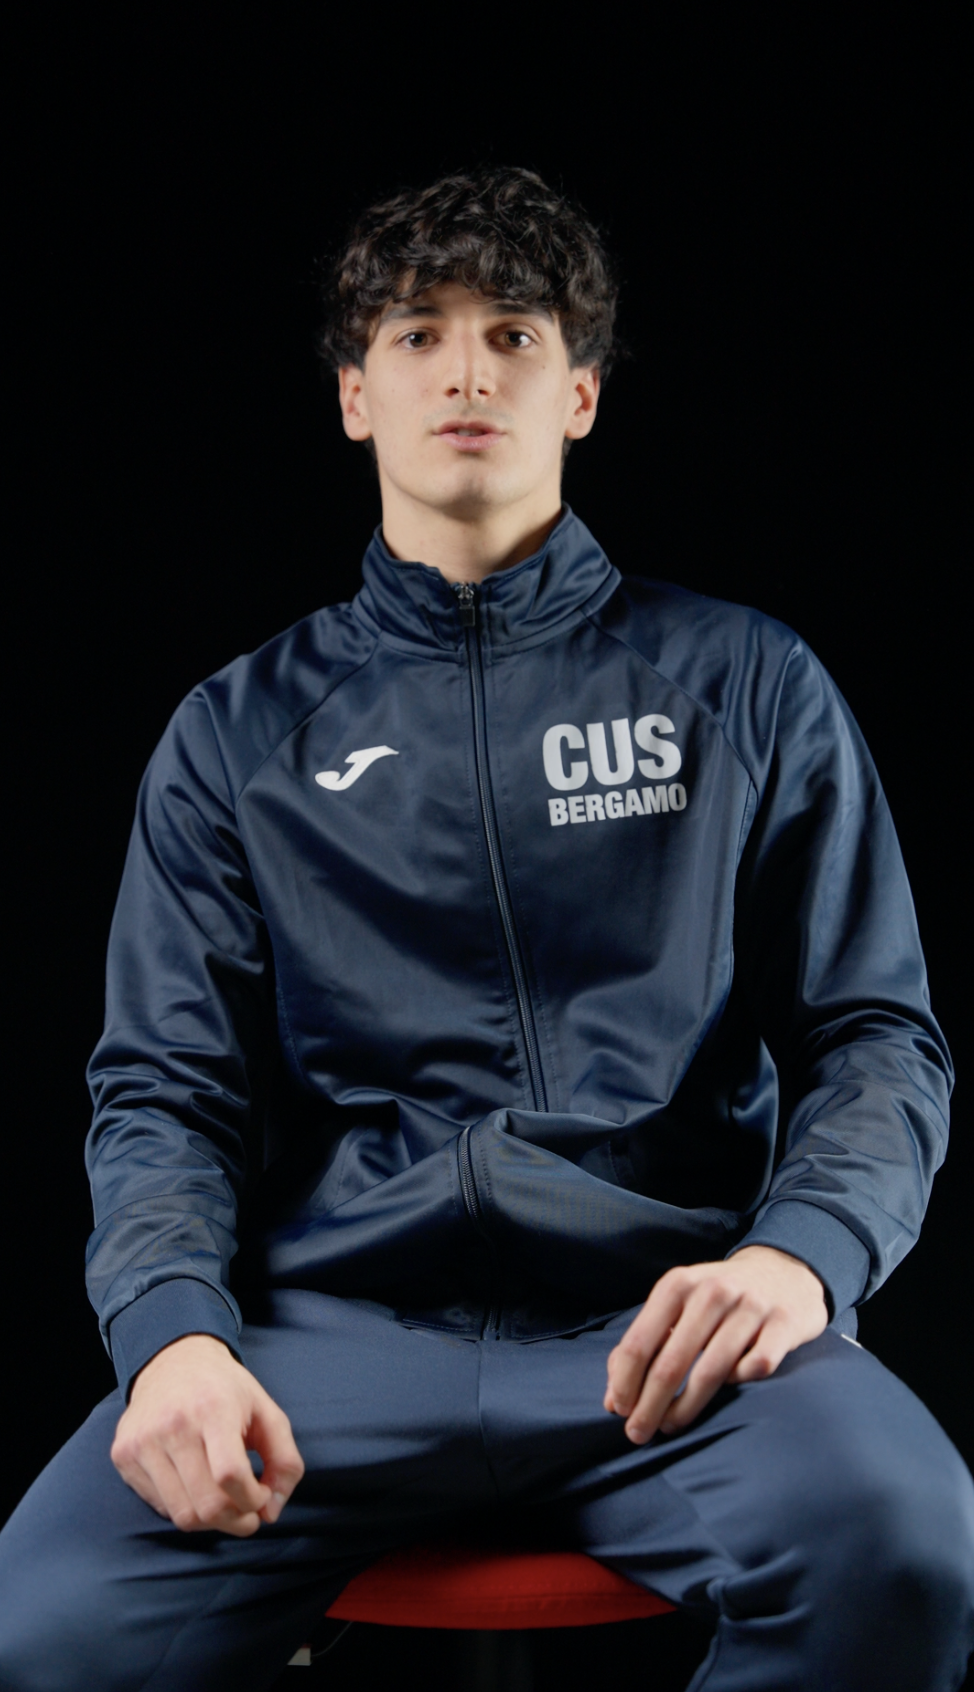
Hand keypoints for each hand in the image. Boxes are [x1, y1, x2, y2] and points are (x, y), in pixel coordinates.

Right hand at [111, 1333, 304, 1536]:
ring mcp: (143, 1442)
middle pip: (207, 1504)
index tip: (262, 1495)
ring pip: (182, 1515)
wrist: (172, 1361)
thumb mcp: (268, 1412)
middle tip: (249, 1511)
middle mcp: (172, 1425)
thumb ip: (285, 1461)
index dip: (253, 1499)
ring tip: (225, 1502)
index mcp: (213, 1408)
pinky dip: (186, 1507)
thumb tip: (272, 1511)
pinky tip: (196, 1485)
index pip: (230, 1475)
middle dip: (237, 1520)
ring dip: (212, 1522)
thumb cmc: (226, 1391)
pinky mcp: (123, 1455)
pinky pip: (161, 1506)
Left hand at [604, 1245, 827, 1443]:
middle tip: (638, 1434)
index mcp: (678, 1284)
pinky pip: (756, 1368)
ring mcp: (751, 1306)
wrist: (784, 1271)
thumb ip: (645, 1345)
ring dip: (686, 1409)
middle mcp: (713, 1291)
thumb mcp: (679, 1305)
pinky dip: (740, 1383)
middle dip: (649, 1407)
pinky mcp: (784, 1323)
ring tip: (671, 1425)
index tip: (619, 1411)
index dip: (624, 1383)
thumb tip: (613, 1401)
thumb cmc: (719, 1298)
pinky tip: (732, 1386)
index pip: (639, 1342)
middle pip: (670, 1364)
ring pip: (711, 1373)